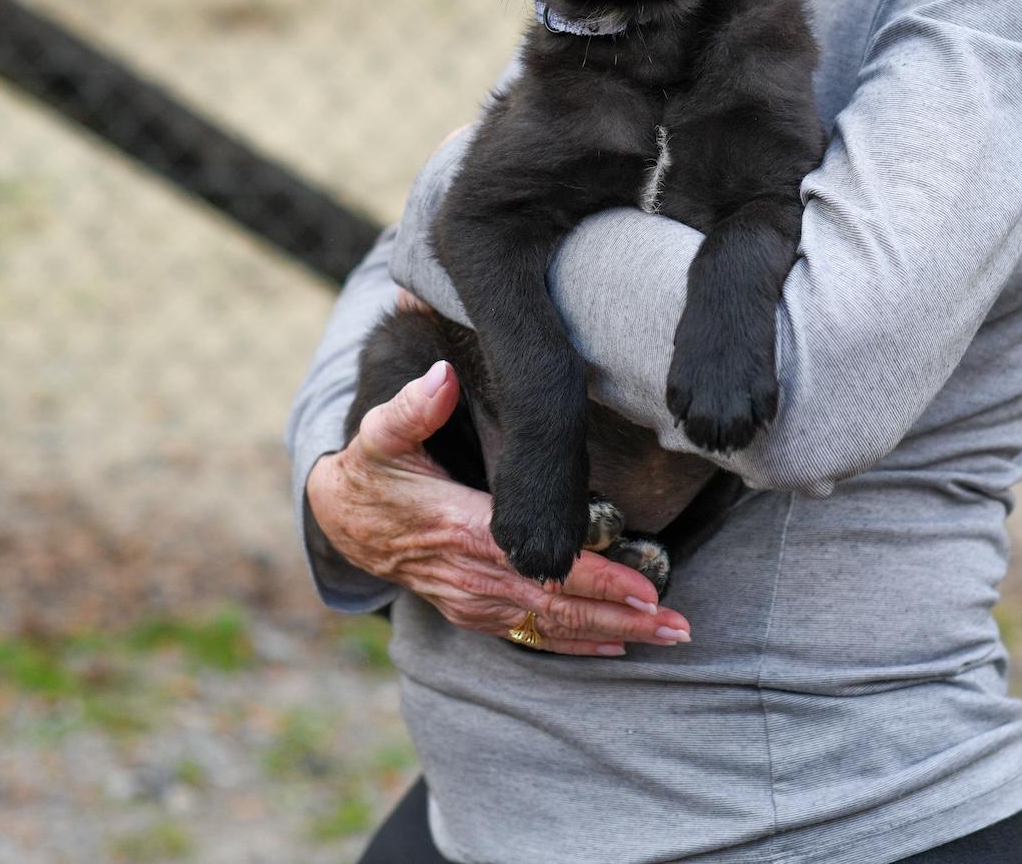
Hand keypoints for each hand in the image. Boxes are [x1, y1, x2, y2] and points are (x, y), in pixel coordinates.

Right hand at [307, 361, 692, 656]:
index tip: (643, 586)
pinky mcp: (474, 612)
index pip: (539, 563)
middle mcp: (472, 576)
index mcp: (461, 530)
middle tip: (679, 624)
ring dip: (612, 633)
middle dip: (622, 616)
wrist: (341, 521)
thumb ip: (413, 406)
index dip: (594, 578)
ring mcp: (473, 601)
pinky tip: (619, 644)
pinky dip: (576, 642)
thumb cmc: (373, 471)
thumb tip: (442, 377)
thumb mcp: (381, 433)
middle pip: (557, 606)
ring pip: (551, 626)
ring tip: (669, 635)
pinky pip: (531, 634)